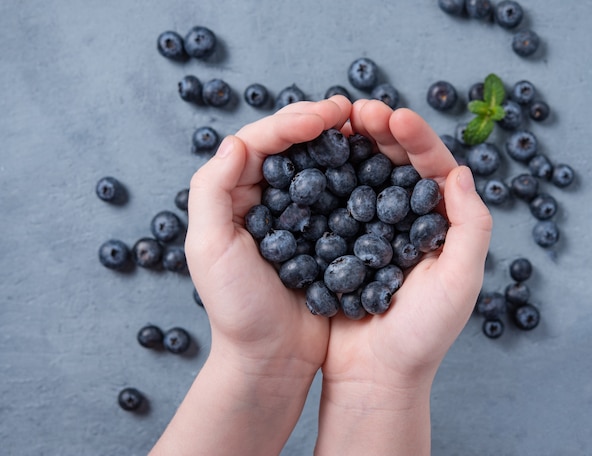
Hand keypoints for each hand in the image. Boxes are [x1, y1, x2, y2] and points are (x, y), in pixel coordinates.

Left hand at [186, 97, 350, 371]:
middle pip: (290, 144)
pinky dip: (355, 175)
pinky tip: (374, 165)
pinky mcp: (323, 232)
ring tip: (366, 128)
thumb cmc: (237, 308)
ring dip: (340, 142)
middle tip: (351, 111)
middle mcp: (264, 196)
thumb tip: (235, 141)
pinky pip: (339, 193)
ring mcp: (296, 213)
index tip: (326, 116)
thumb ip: (211, 191)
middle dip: (319, 121)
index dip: (291, 121)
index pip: (259, 142)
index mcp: (233, 194)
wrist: (272, 357)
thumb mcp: (209, 248)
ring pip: (318, 162)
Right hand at [315, 100, 491, 454]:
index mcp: (440, 225)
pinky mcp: (341, 243)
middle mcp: (407, 221)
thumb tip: (461, 172)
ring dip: (352, 149)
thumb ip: (470, 227)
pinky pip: (334, 203)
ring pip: (363, 176)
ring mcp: (372, 230)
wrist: (373, 375)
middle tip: (358, 110)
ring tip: (336, 125)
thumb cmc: (421, 336)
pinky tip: (313, 161)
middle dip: (380, 133)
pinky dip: (326, 179)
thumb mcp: (459, 282)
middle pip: (396, 164)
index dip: (417, 139)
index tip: (394, 117)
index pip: (433, 169)